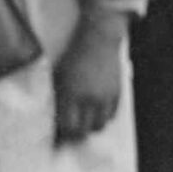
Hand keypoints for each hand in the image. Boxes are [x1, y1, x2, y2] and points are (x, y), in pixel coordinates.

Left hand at [52, 5, 129, 144]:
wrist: (98, 39)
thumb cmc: (73, 56)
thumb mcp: (59, 75)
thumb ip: (58, 97)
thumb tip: (55, 118)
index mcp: (70, 93)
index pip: (67, 126)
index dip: (63, 132)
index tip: (60, 130)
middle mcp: (88, 98)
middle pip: (84, 130)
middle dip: (77, 132)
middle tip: (73, 128)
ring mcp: (104, 96)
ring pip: (100, 126)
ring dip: (92, 126)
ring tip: (86, 120)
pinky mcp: (117, 92)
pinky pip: (111, 115)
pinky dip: (104, 116)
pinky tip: (97, 111)